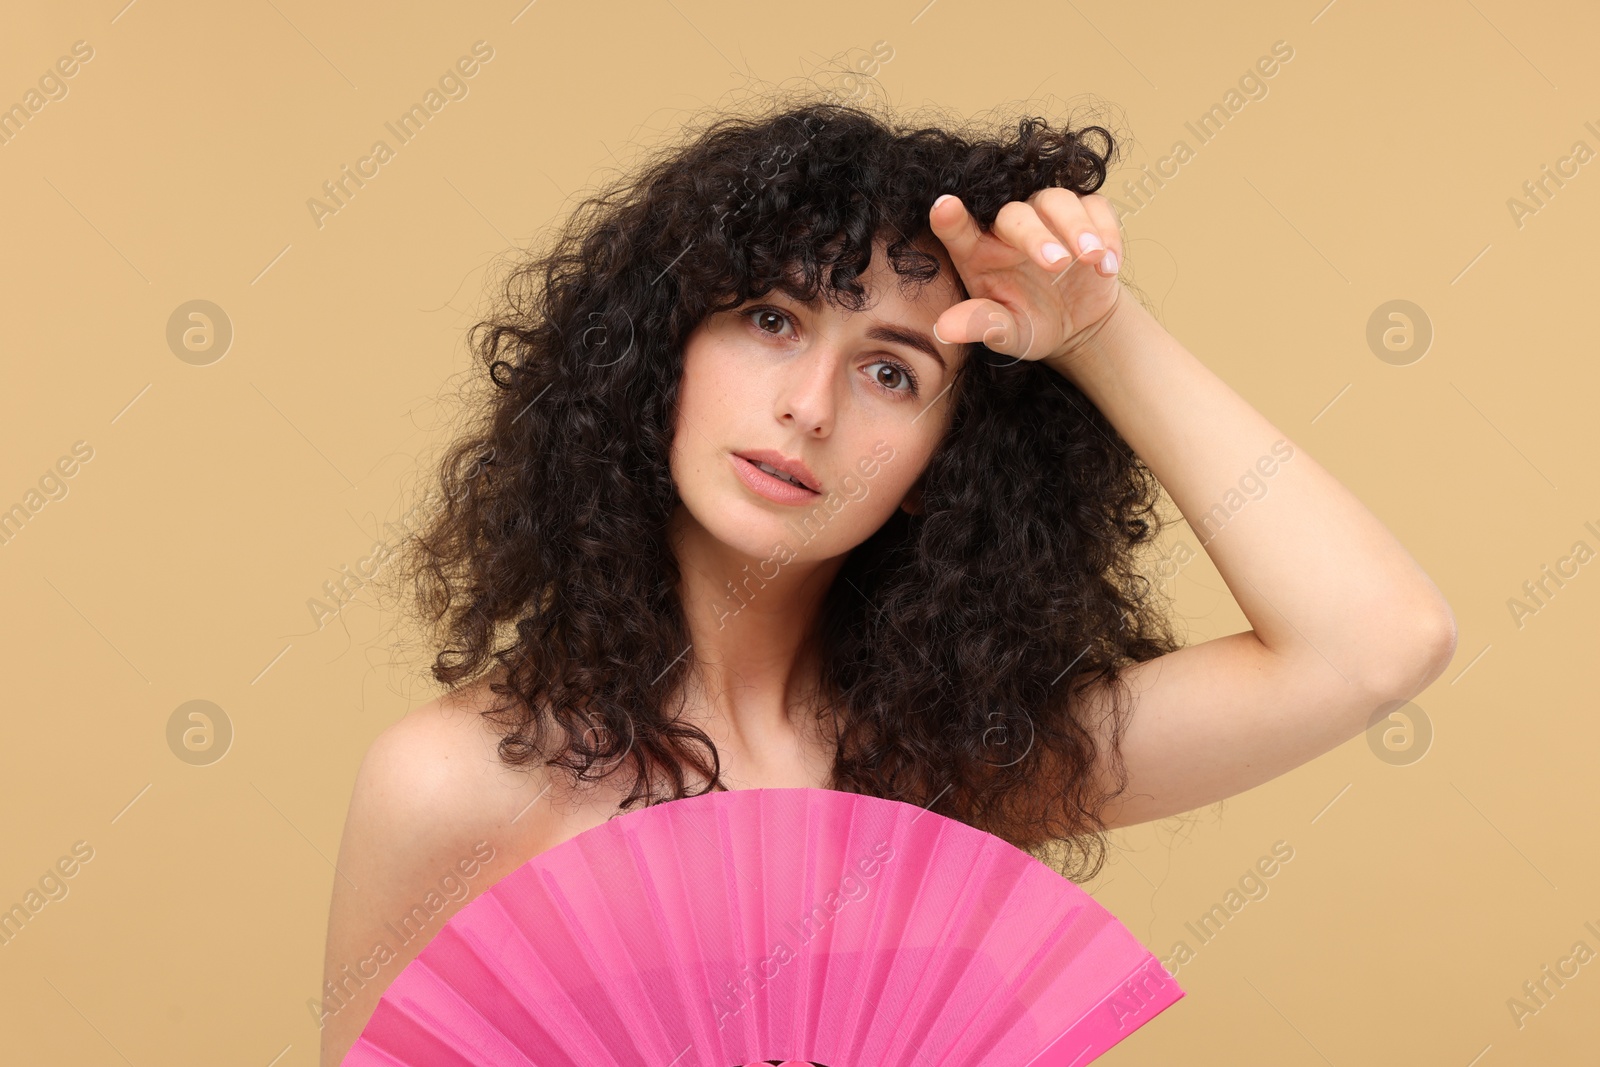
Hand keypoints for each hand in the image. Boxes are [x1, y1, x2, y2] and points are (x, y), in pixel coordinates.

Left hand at [926, 189, 1124, 368]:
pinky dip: (1106, 232)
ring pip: (1058, 200)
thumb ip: (980, 325)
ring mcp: (1047, 216)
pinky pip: (1095, 207)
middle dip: (1037, 235)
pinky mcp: (1085, 215)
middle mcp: (1009, 228)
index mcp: (978, 252)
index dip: (950, 217)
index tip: (945, 207)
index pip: (957, 228)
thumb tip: (943, 329)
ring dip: (1077, 227)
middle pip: (1016, 214)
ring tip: (1092, 258)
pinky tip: (1108, 266)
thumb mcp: (1006, 333)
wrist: (1077, 324)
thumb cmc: (1031, 324)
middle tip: (1057, 265)